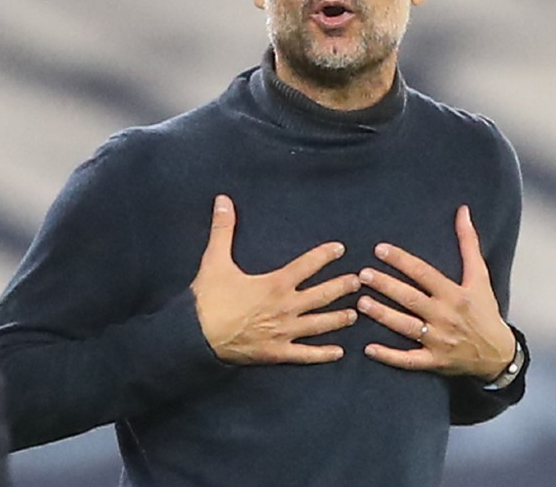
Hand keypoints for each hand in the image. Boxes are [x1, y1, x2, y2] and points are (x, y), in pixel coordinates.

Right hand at [190, 195, 359, 364]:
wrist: (196, 336)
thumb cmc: (207, 298)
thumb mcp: (214, 260)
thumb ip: (223, 229)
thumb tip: (223, 200)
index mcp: (275, 284)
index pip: (307, 265)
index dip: (325, 255)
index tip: (340, 249)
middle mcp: (286, 307)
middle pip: (322, 296)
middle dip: (342, 287)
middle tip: (359, 281)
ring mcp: (284, 332)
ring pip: (320, 325)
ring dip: (340, 318)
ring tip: (355, 313)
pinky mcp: (277, 353)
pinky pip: (306, 355)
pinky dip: (324, 354)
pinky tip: (339, 352)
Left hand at [356, 205, 515, 379]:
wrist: (499, 354)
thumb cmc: (484, 310)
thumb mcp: (480, 277)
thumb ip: (468, 243)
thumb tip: (462, 210)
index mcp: (455, 294)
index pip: (424, 273)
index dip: (402, 260)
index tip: (379, 249)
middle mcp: (445, 316)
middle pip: (411, 299)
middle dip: (386, 286)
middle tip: (362, 274)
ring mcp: (438, 340)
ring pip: (405, 327)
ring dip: (382, 315)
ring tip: (360, 303)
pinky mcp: (434, 361)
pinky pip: (408, 360)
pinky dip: (389, 356)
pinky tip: (368, 348)